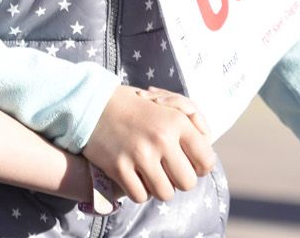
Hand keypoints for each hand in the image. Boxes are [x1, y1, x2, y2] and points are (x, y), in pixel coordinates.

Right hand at [81, 85, 214, 204]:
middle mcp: (161, 138)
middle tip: (166, 167)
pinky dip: (138, 190)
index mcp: (176, 122)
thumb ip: (193, 119)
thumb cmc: (135, 106)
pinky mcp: (119, 168)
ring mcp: (139, 154)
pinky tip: (133, 175)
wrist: (92, 104)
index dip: (199, 166)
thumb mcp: (167, 103)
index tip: (187, 161)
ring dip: (158, 186)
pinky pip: (141, 196)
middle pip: (187, 183)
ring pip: (165, 194)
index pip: (206, 162)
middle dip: (178, 179)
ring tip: (149, 171)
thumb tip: (208, 144)